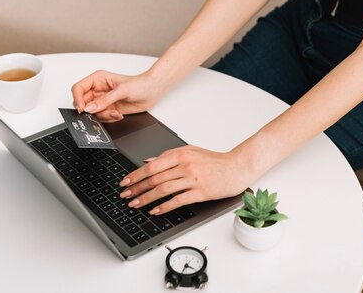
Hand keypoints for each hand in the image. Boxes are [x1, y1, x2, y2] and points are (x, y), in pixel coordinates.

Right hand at [71, 70, 163, 121]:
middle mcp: (99, 90)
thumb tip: (90, 108)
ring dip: (103, 116)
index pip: (78, 88)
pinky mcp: (110, 109)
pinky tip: (118, 114)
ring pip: (92, 113)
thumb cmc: (140, 84)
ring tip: (114, 113)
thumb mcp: (121, 91)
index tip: (83, 109)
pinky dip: (109, 118)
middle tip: (101, 112)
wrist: (153, 91)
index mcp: (98, 79)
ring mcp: (104, 100)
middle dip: (92, 111)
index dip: (78, 99)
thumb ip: (105, 100)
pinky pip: (102, 118)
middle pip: (83, 103)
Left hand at [118, 145, 250, 214]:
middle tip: (126, 196)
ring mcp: (193, 179)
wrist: (236, 167)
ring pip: (163, 189)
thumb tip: (149, 161)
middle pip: (155, 178)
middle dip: (137, 188)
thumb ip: (169, 155)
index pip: (152, 166)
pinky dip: (164, 206)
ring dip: (146, 198)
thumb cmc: (215, 161)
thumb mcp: (190, 151)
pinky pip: (178, 200)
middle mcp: (185, 166)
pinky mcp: (200, 192)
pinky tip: (155, 211)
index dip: (136, 175)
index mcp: (181, 154)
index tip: (125, 182)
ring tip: (136, 204)